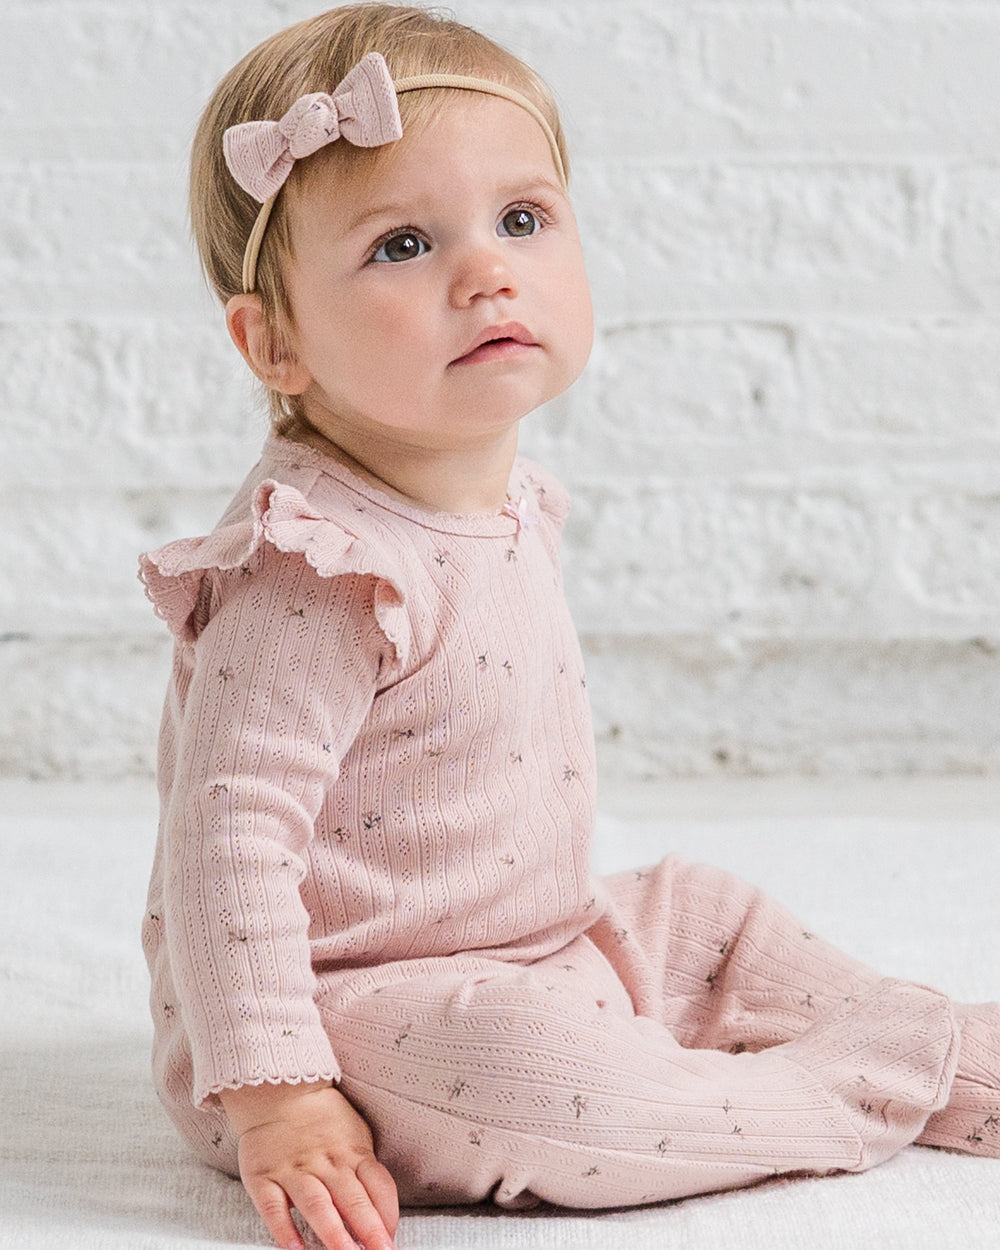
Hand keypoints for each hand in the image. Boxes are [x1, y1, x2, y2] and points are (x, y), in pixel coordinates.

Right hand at [220, 1081, 398, 1249]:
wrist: (278, 1090)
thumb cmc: (322, 1118)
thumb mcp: (355, 1135)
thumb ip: (366, 1170)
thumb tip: (382, 1212)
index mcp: (353, 1152)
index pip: (378, 1185)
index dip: (388, 1214)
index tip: (392, 1240)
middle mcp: (326, 1163)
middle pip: (352, 1200)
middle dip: (368, 1231)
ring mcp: (294, 1170)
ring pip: (317, 1205)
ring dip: (333, 1233)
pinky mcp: (264, 1177)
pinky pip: (273, 1207)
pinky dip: (284, 1229)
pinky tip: (295, 1249)